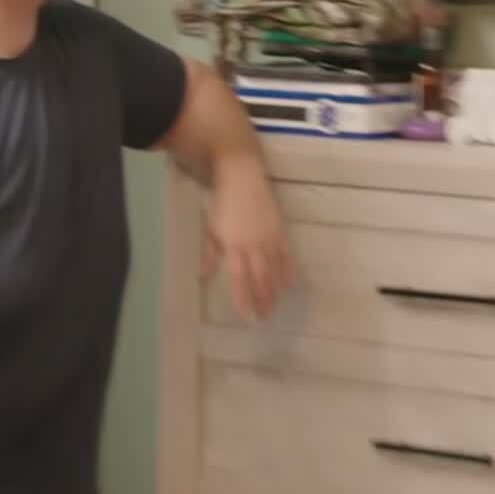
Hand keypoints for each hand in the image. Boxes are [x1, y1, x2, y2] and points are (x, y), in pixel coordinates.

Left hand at [204, 163, 292, 320]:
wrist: (242, 176)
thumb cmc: (222, 203)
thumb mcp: (211, 229)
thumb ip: (211, 254)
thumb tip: (204, 276)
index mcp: (235, 247)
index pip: (240, 279)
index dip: (243, 298)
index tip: (245, 314)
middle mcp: (254, 246)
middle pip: (261, 279)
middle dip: (263, 300)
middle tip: (264, 317)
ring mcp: (270, 239)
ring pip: (275, 271)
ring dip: (276, 290)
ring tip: (276, 305)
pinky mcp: (280, 231)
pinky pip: (286, 256)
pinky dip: (288, 271)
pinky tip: (290, 284)